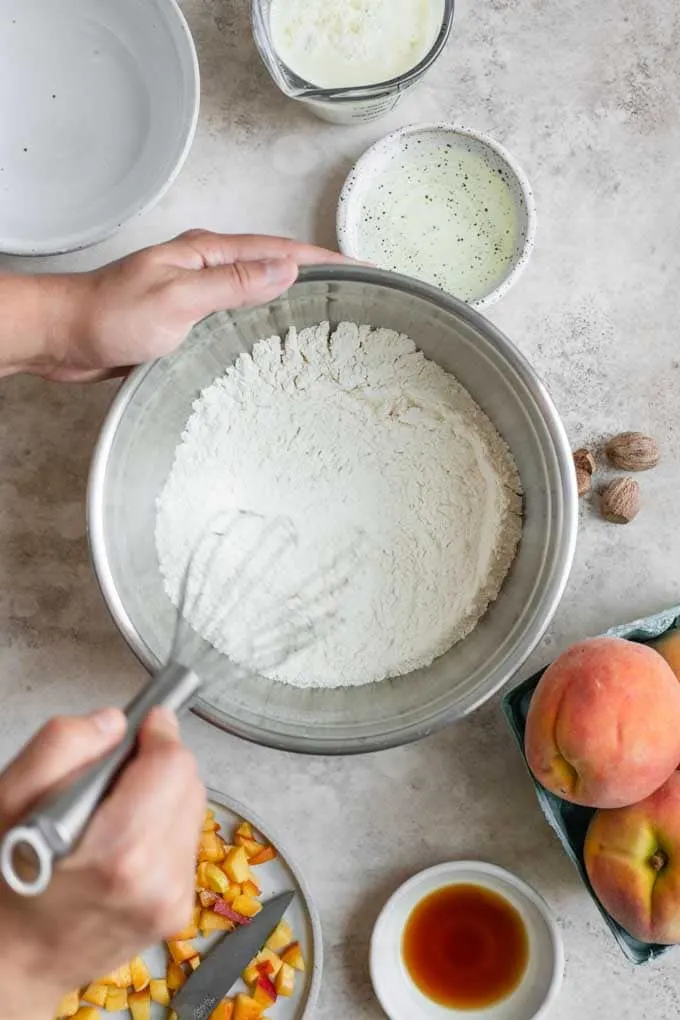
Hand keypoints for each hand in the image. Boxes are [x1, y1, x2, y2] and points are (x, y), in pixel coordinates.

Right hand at [0, 707, 205, 1018]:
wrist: (15, 963)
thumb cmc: (7, 884)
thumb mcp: (9, 800)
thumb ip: (62, 747)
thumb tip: (115, 722)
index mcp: (119, 853)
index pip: (173, 764)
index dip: (156, 736)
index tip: (137, 730)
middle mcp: (158, 881)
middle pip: (189, 782)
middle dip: (156, 766)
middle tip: (110, 779)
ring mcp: (174, 901)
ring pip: (193, 808)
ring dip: (162, 796)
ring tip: (113, 815)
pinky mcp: (180, 910)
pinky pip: (187, 840)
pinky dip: (163, 828)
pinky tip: (124, 843)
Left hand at [11, 231, 345, 381]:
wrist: (65, 336)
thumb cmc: (110, 315)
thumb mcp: (178, 299)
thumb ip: (232, 284)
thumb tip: (286, 271)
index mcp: (208, 253)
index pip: (281, 251)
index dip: (325, 260)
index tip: (362, 269)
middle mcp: (206, 267)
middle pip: (276, 266)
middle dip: (319, 275)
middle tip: (357, 293)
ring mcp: (198, 292)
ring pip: (259, 291)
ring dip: (294, 297)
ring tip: (331, 315)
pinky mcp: (189, 317)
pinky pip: (238, 314)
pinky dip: (265, 320)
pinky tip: (275, 339)